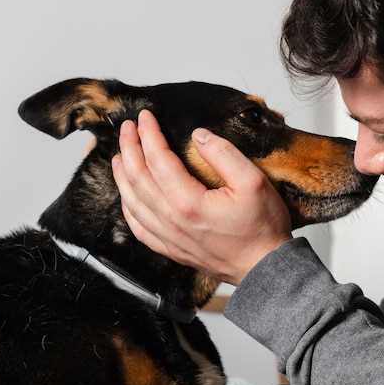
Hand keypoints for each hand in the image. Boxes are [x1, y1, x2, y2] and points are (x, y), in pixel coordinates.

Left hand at [111, 110, 291, 284]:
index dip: (148, 134)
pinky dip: (128, 207)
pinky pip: (138, 227)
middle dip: (129, 148)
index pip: (157, 159)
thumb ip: (224, 154)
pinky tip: (127, 197)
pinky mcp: (171, 249)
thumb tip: (199, 135)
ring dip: (122, 175)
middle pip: (138, 178)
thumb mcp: (253, 182)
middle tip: (126, 127)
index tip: (145, 116)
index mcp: (189, 202)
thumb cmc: (262, 228)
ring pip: (132, 201)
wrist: (265, 267)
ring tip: (118, 156)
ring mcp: (169, 237)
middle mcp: (172, 220)